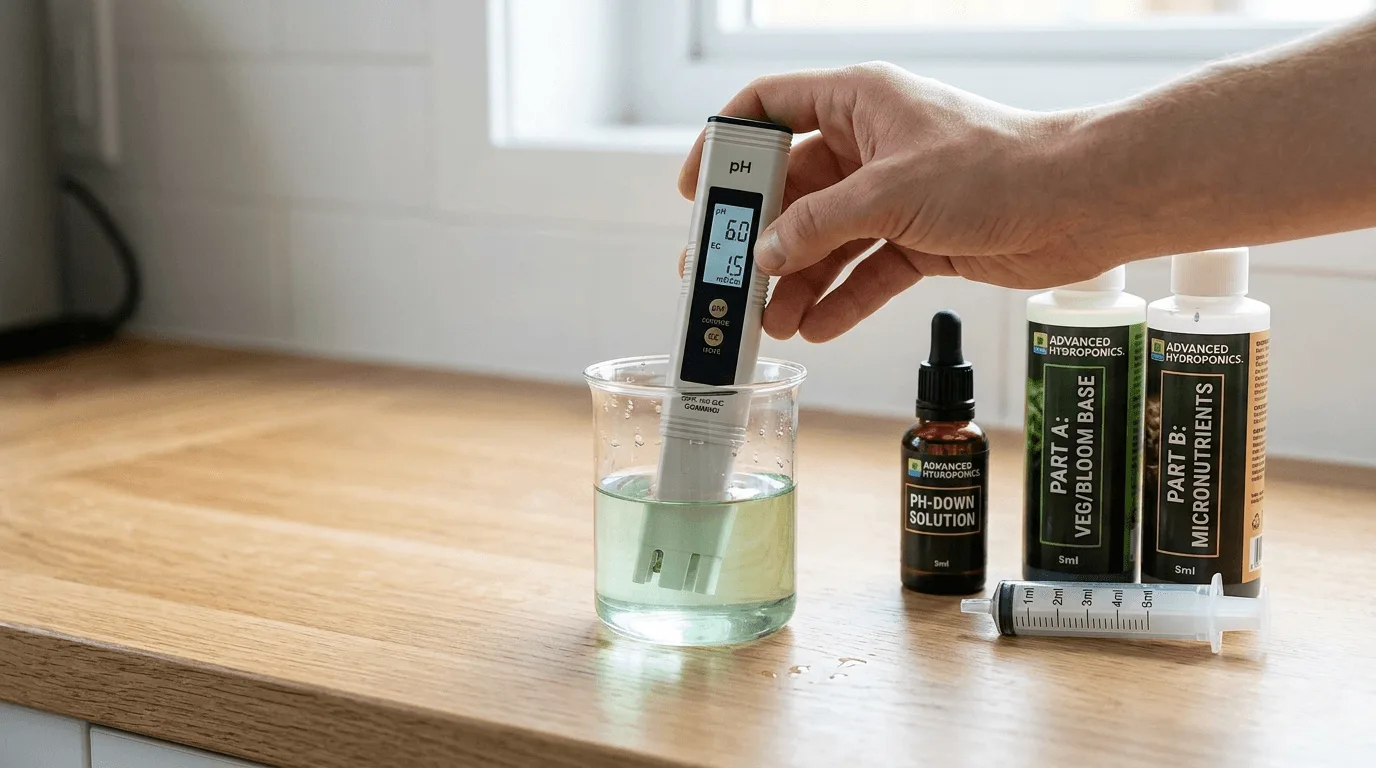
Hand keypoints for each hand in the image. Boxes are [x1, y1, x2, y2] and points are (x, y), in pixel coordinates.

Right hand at [679, 63, 1113, 341]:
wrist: (1082, 203)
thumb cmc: (998, 168)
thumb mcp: (888, 194)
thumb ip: (817, 225)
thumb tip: (764, 254)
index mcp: (857, 102)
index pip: (768, 108)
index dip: (725, 145)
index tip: (696, 191)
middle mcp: (870, 145)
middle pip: (791, 190)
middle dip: (758, 238)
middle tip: (724, 279)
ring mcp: (894, 195)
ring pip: (826, 239)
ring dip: (797, 281)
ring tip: (771, 323)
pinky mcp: (921, 239)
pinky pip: (865, 271)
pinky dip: (843, 299)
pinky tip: (818, 328)